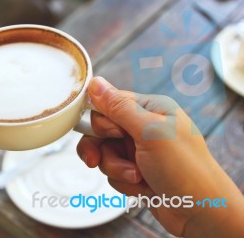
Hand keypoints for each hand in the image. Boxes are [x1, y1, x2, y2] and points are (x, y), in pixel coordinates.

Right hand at [77, 77, 243, 236]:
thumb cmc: (186, 170)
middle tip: (117, 155)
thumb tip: (95, 83)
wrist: (201, 213)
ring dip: (115, 167)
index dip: (102, 119)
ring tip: (137, 176)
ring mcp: (138, 150)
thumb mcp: (150, 132)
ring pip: (103, 152)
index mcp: (151, 109)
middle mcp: (143, 127)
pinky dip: (122, 181)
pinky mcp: (133, 170)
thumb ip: (119, 108)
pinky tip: (141, 186)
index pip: (110, 102)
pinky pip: (110, 171)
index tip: (109, 133)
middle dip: (106, 147)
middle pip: (101, 129)